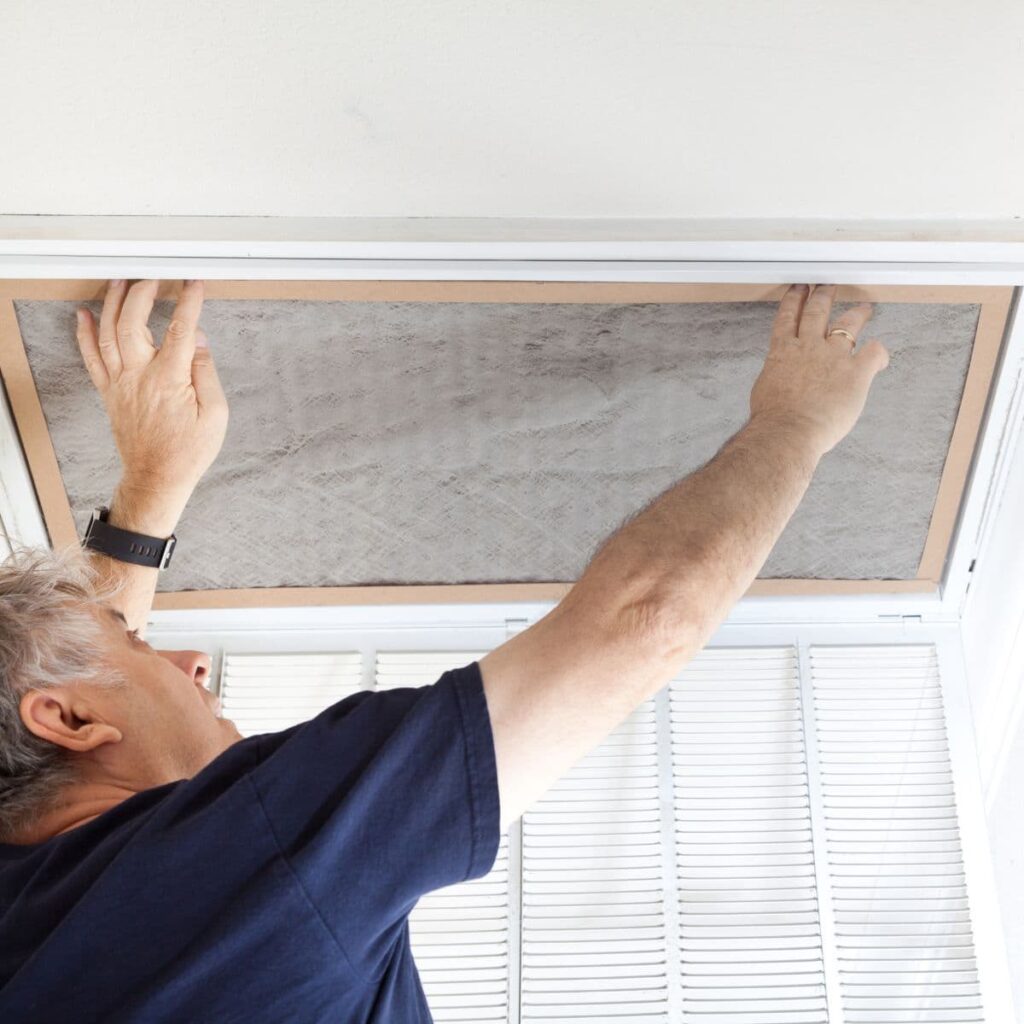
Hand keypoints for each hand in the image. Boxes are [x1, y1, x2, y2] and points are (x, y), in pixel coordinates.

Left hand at [75, 279, 227, 497]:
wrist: (157, 477)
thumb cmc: (188, 451)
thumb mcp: (215, 415)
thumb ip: (206, 373)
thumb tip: (198, 341)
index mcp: (170, 379)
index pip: (181, 329)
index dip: (189, 302)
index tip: (194, 284)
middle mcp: (140, 376)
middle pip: (133, 322)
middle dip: (143, 293)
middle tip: (155, 279)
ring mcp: (121, 383)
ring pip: (108, 333)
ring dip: (113, 304)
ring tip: (121, 283)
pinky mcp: (110, 393)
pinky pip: (92, 358)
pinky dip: (85, 334)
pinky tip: (85, 316)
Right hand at [748, 283, 889, 456]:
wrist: (788, 430)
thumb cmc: (773, 417)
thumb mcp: (766, 388)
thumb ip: (779, 374)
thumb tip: (783, 376)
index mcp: (783, 351)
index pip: (788, 317)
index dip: (795, 300)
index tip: (799, 290)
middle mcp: (809, 347)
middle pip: (817, 311)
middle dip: (823, 296)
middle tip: (827, 287)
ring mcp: (834, 357)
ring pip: (848, 324)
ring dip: (857, 313)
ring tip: (863, 309)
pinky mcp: (855, 372)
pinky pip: (874, 353)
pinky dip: (879, 352)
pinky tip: (879, 354)